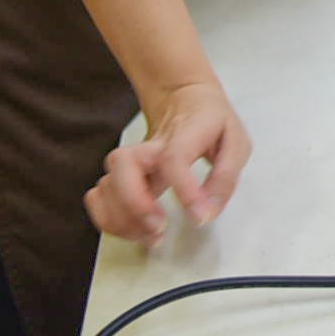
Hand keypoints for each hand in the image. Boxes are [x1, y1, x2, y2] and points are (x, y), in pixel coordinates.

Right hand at [87, 79, 249, 243]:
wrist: (186, 100)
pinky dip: (107, 218)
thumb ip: (225, 177)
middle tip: (159, 227)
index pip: (175, 158)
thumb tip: (208, 211)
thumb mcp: (236, 143)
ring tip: (149, 235)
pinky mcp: (121, 174)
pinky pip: (99, 197)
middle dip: (135, 204)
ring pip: (107, 184)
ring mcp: (132, 160)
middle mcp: (151, 147)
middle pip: (124, 166)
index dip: (184, 190)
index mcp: (185, 134)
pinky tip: (131, 228)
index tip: (198, 217)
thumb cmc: (211, 123)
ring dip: (122, 218)